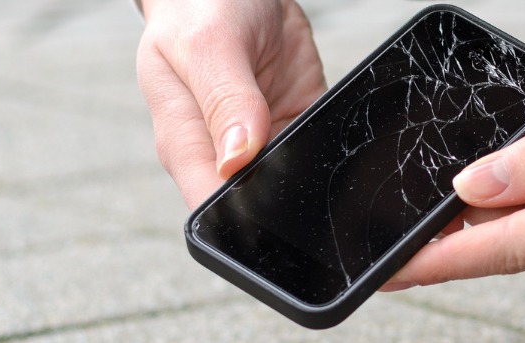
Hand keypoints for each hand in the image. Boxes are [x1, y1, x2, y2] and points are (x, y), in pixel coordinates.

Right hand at [135, 0, 326, 207]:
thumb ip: (223, 100)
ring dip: (312, 176)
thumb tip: (235, 161)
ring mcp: (263, 138)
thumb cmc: (200, 7)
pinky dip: (332, 147)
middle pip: (257, 204)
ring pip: (294, 181)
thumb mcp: (206, 44)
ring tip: (326, 154)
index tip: (274, 212)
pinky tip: (338, 136)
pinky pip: (320, 147)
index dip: (242, 220)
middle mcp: (222, 149)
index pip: (210, 205)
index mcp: (185, 141)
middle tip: (311, 180)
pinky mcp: (298, 120)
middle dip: (284, 206)